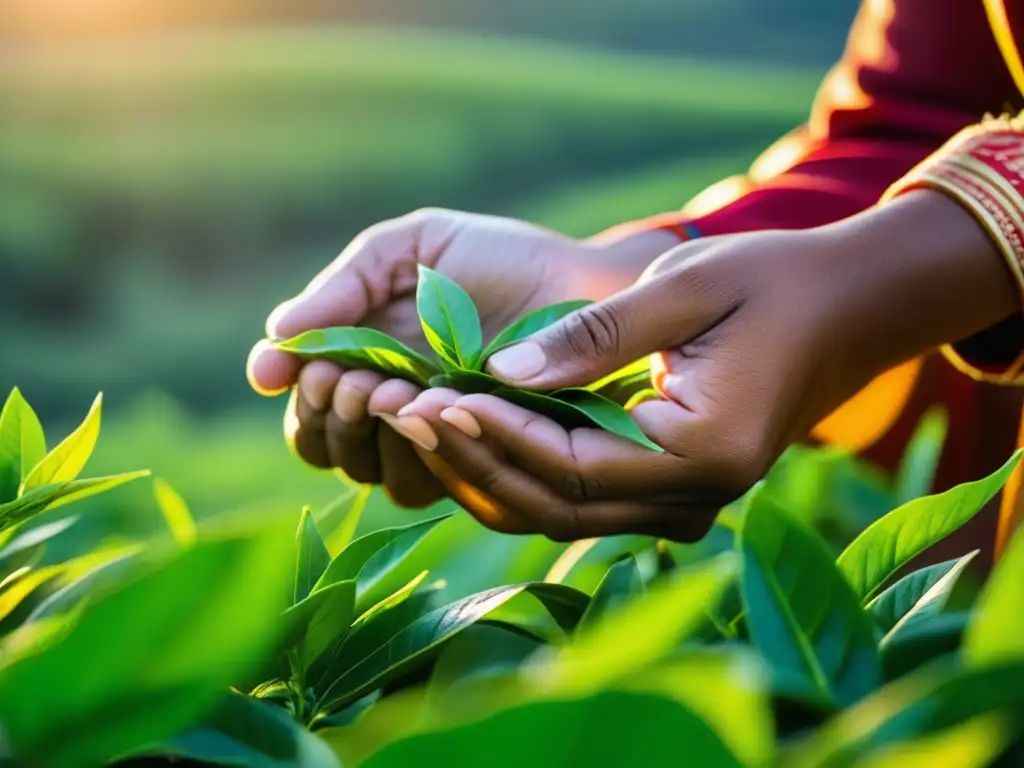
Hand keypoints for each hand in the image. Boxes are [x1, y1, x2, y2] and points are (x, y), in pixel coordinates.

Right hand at [246, 208, 678, 506]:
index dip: (297, 394)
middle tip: (356, 380)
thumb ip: (343, 289)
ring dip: (369, 436)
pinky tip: (433, 410)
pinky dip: (417, 451)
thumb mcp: (408, 250)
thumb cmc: (495, 260)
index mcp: (365, 356)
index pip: (307, 402)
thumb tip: (273, 338)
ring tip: (395, 391)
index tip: (297, 371)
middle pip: (325, 445)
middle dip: (329, 414)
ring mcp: (435, 435)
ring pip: (370, 471)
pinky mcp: (478, 457)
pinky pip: (429, 482)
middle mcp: (392, 406)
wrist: (583, 281)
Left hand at [394, 192, 1018, 539]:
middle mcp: (695, 499)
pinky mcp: (670, 488)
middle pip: (556, 505)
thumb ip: (592, 337)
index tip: (430, 398)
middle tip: (404, 415)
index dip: (497, 434)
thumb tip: (499, 373)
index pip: (574, 465)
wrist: (845, 306)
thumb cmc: (772, 281)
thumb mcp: (683, 289)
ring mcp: (684, 503)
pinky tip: (472, 433)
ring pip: (560, 513)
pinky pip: (578, 499)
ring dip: (488, 471)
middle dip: (476, 459)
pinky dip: (521, 471)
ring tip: (421, 425)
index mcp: (705, 454)